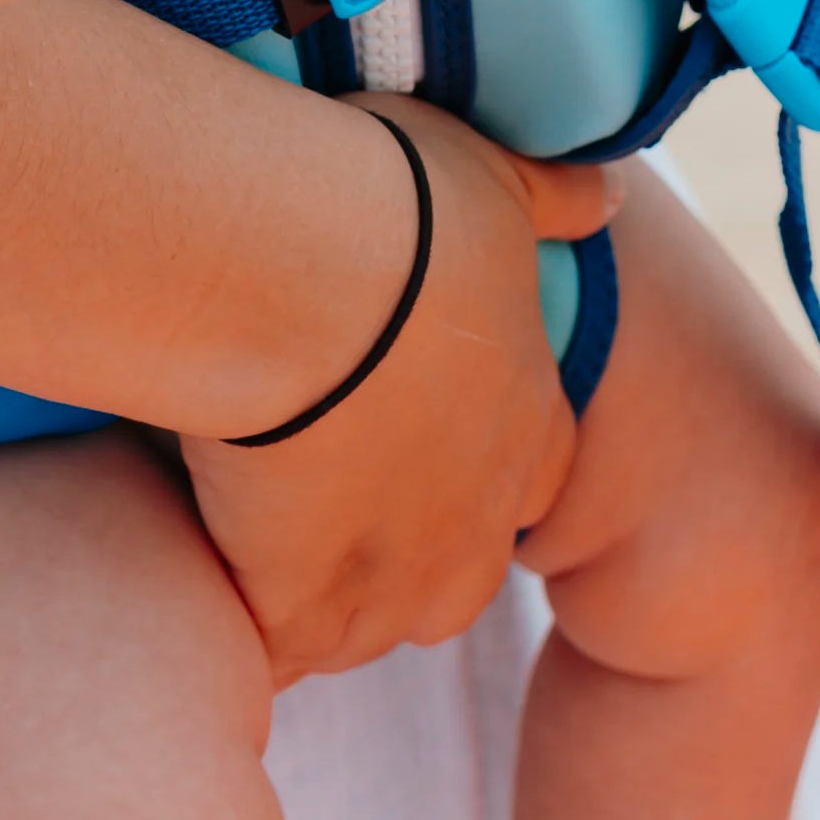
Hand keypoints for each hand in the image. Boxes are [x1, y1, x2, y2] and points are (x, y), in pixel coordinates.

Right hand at [181, 98, 618, 685]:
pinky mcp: (298, 592)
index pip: (534, 478)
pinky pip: (281, 644)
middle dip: (406, 563)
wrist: (303, 267)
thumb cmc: (395, 205)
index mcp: (527, 416)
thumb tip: (610, 196)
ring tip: (257, 552)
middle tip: (329, 507)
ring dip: (325, 604)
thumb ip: (555, 195)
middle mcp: (474, 512)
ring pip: (370, 628)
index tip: (416, 434)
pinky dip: (251, 622)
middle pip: (456, 584)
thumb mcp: (495, 175)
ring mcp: (389, 567)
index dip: (477, 466)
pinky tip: (210, 572)